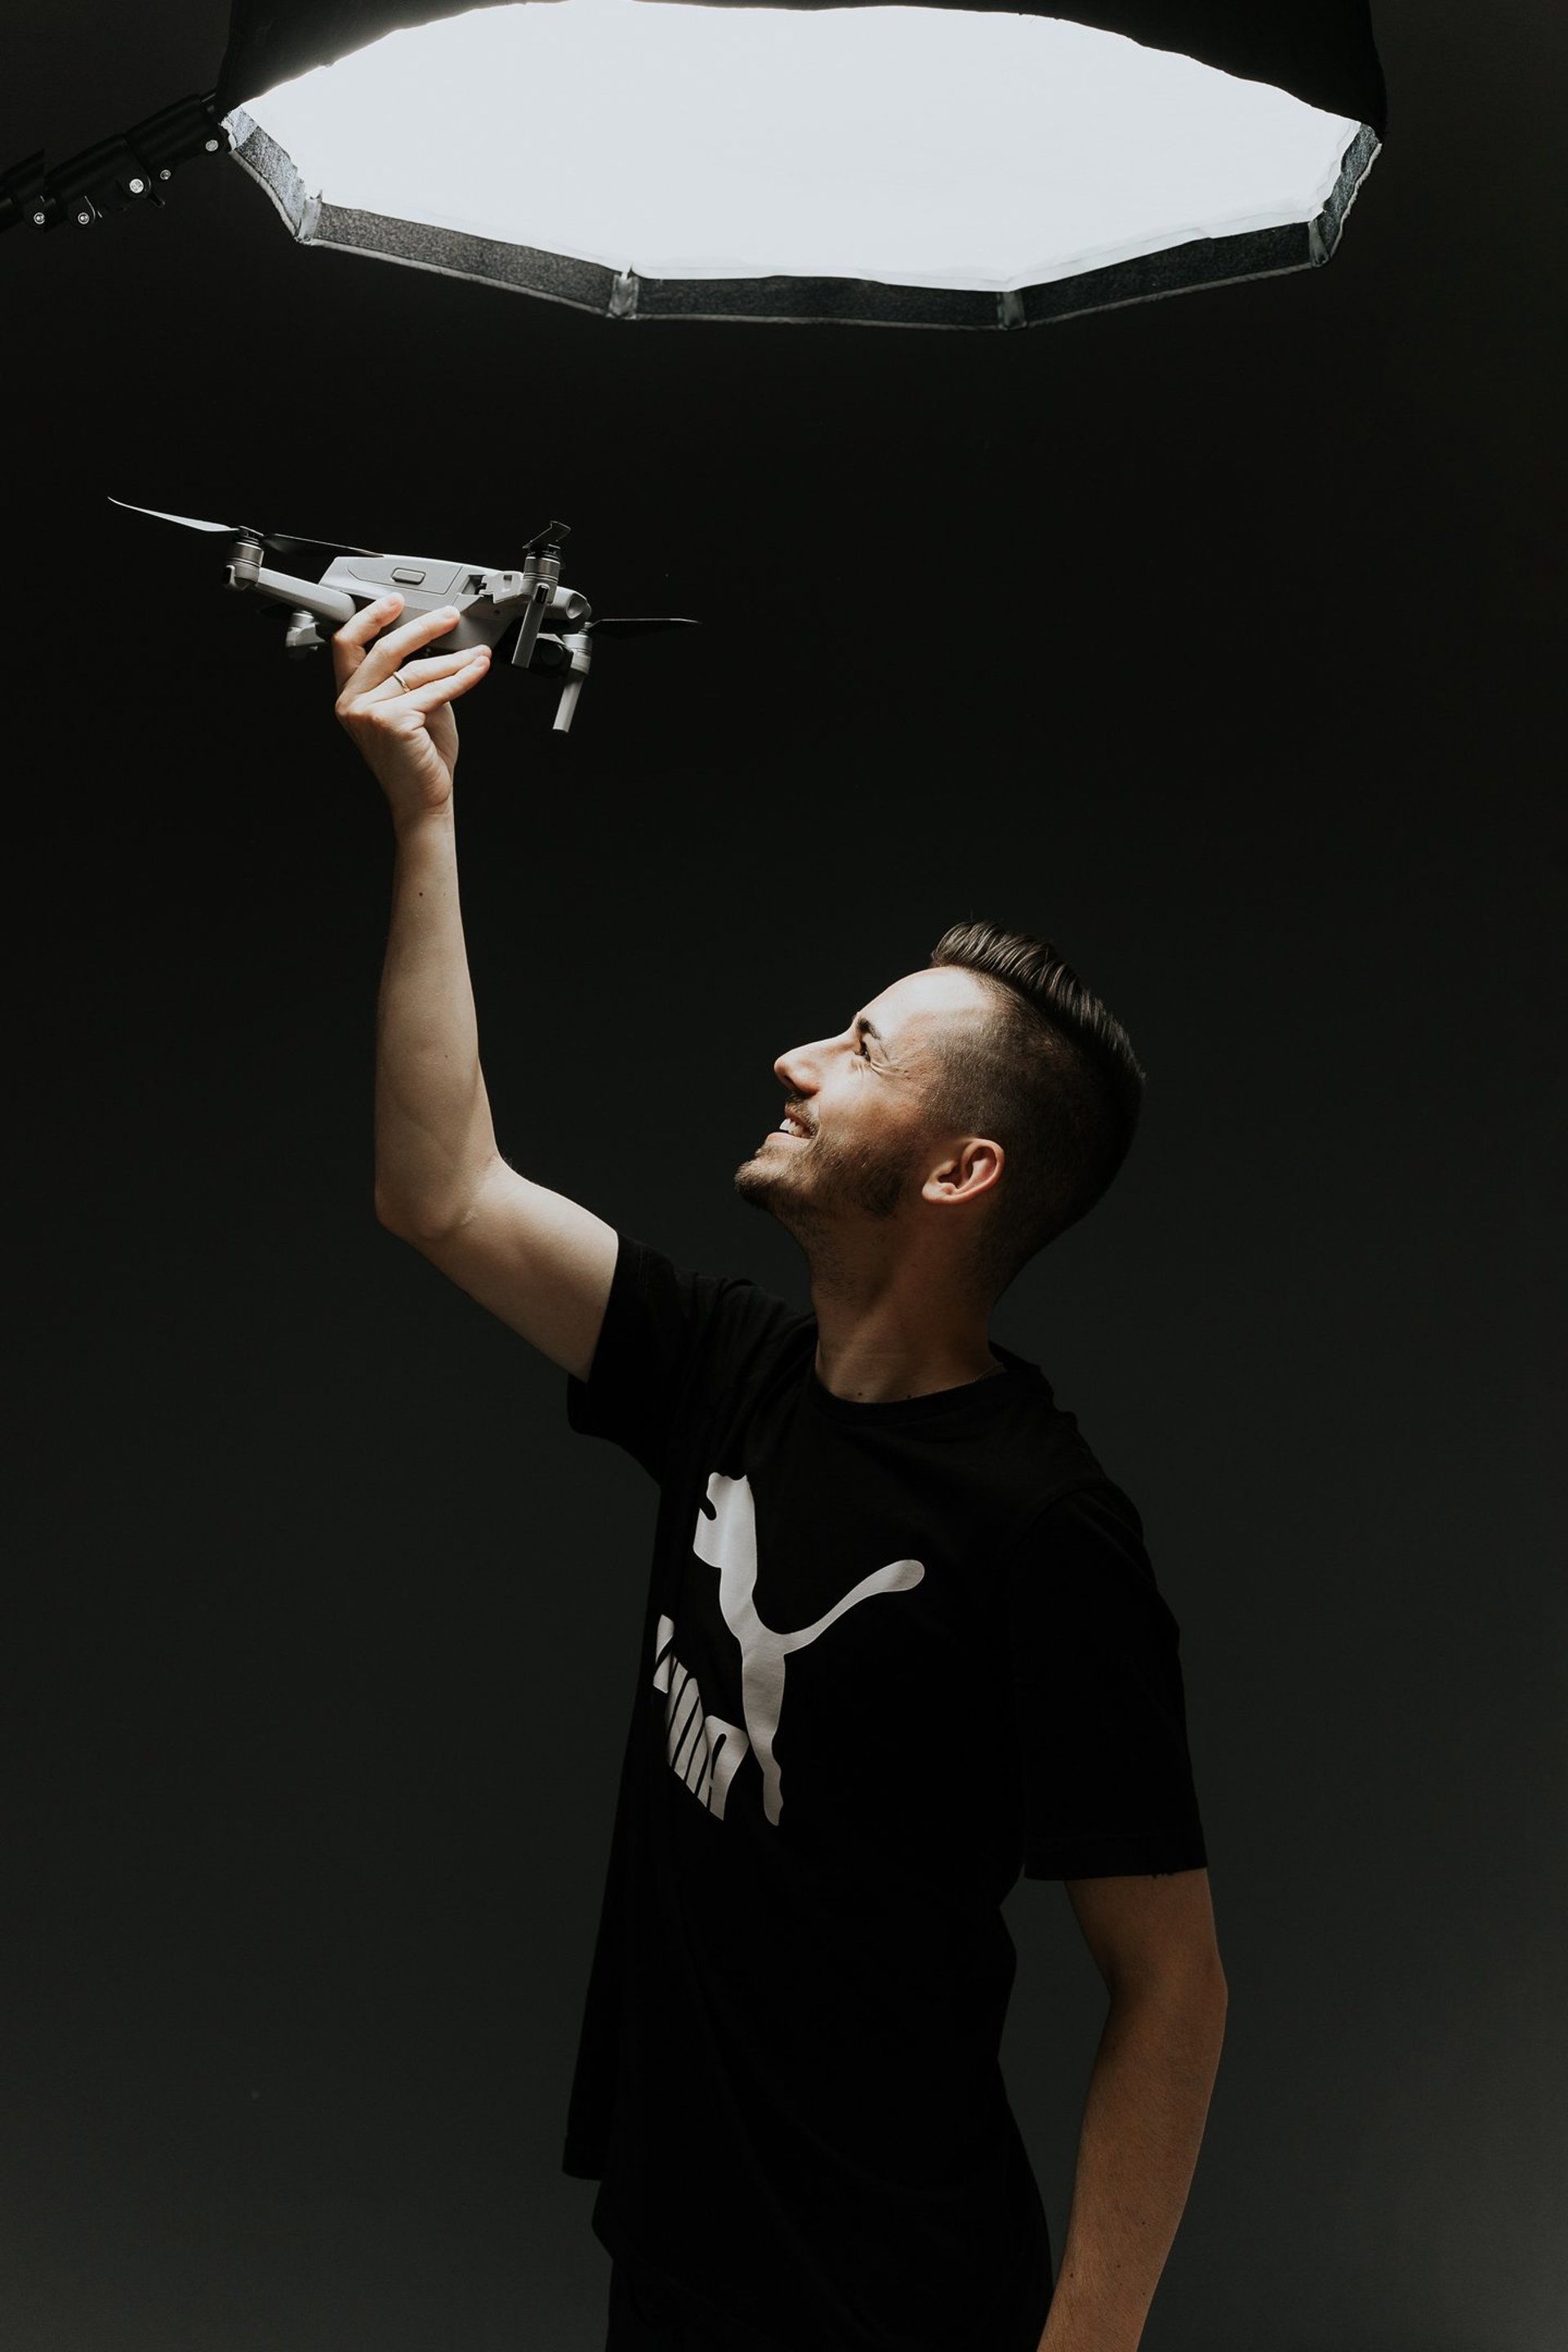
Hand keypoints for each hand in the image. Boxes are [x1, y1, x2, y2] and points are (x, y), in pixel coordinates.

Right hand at [332, 594, 491, 823]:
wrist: (423, 799)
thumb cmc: (419, 757)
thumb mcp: (413, 706)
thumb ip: (414, 676)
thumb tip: (437, 643)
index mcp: (350, 696)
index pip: (347, 643)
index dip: (370, 617)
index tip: (396, 602)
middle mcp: (352, 703)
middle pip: (385, 649)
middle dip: (422, 628)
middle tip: (449, 618)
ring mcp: (369, 712)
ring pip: (416, 670)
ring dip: (453, 658)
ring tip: (477, 653)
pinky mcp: (393, 721)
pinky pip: (435, 690)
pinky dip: (462, 678)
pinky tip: (478, 669)